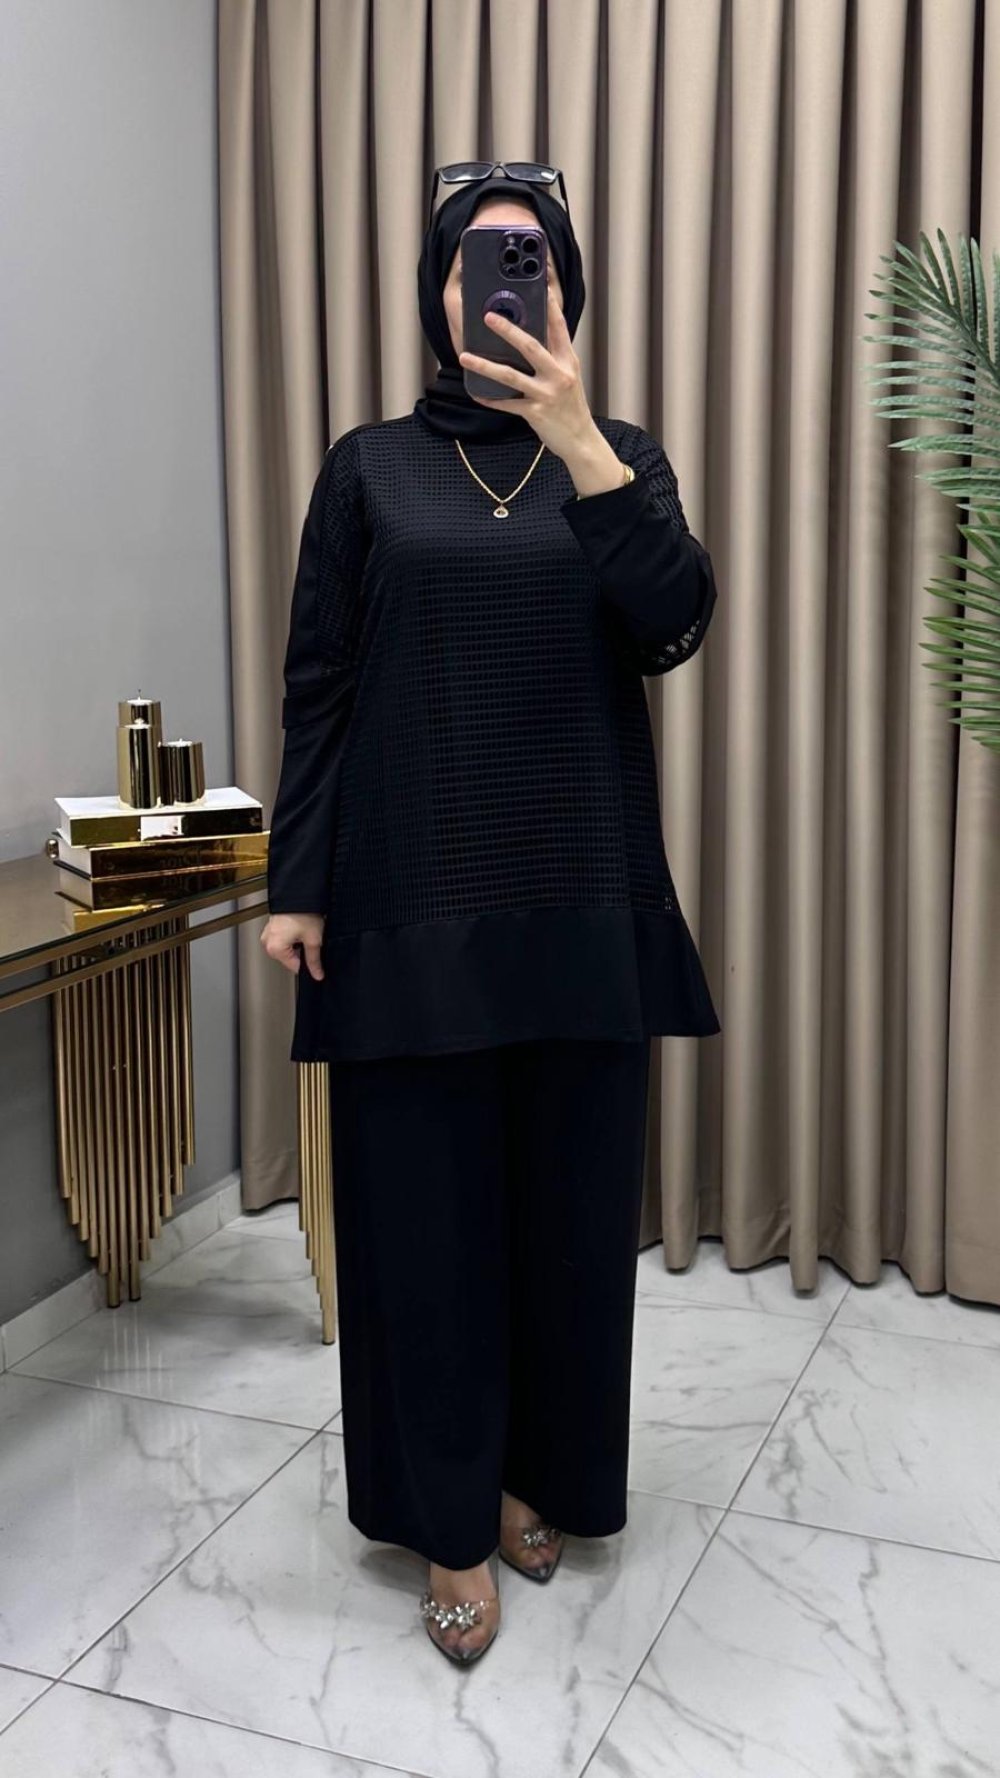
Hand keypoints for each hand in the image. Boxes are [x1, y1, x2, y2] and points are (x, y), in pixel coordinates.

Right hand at [260, 912, 324, 979]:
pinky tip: (299, 928)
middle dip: (303, 953)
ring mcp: (268, 935)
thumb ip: (314, 960)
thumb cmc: (303, 912)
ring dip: (298, 945)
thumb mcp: (313, 939)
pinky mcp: (272, 928)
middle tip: (311, 939)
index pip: (295, 968)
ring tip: (305, 932)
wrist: (298, 892)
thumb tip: (317, 974)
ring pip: (287, 950)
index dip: (309, 965)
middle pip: (290, 959)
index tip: (317, 959)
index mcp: (274, 949)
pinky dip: (293, 937)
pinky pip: (283, 940)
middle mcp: (268, 943)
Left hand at [458, 285, 596, 462]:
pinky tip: (476, 393)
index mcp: (568, 361)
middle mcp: (559, 374)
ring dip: (485, 366)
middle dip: (508, 330)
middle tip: (488, 317)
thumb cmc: (571, 407)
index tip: (541, 285)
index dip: (550, 305)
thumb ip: (552, 358)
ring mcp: (546, 394)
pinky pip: (507, 404)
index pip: (559, 327)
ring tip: (465, 356)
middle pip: (530, 346)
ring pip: (511, 376)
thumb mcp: (568, 377)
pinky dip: (490, 399)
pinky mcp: (535, 413)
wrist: (580, 440)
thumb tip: (527, 340)